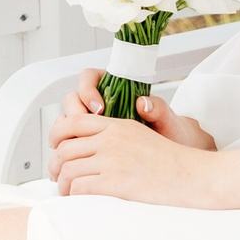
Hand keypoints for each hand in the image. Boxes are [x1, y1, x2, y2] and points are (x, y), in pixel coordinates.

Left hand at [47, 88, 239, 209]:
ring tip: (67, 192)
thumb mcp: (142, 136)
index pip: (72, 122)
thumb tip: (92, 146)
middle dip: (55, 165)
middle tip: (57, 176)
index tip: (55, 147)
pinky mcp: (114, 182)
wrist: (192, 177)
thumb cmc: (171, 162)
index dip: (56, 135)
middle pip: (64, 148)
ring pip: (67, 169)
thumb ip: (116, 136)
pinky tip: (78, 200)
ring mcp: (112, 160)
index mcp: (117, 125)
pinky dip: (73, 196)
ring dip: (62, 184)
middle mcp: (111, 139)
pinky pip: (78, 187)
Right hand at [49, 77, 214, 157]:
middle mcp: (99, 104)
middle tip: (86, 130)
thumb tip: (143, 103)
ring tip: (80, 149)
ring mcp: (92, 125)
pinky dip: (71, 150)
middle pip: (71, 99)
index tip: (99, 108)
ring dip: (67, 134)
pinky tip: (81, 161)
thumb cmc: (170, 133)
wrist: (172, 156)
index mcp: (115, 88)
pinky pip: (71, 143)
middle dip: (74, 114)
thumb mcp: (168, 121)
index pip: (88, 78)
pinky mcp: (90, 144)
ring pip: (66, 121)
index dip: (87, 90)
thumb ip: (158, 109)